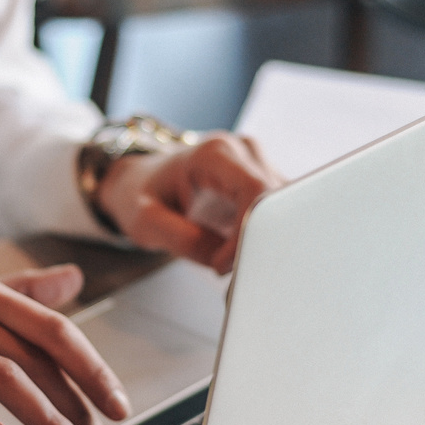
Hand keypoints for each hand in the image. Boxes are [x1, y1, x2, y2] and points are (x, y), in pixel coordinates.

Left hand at [96, 133, 283, 273]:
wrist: (141, 180)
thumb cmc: (141, 194)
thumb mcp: (145, 221)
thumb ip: (182, 239)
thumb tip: (224, 262)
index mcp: (215, 154)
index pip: (255, 190)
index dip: (248, 231)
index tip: (224, 264)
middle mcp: (243, 151)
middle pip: (276, 200)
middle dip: (259, 242)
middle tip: (232, 273)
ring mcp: (257, 164)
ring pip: (284, 209)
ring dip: (264, 242)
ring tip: (233, 266)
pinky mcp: (264, 182)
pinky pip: (278, 213)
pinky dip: (265, 239)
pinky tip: (242, 255)